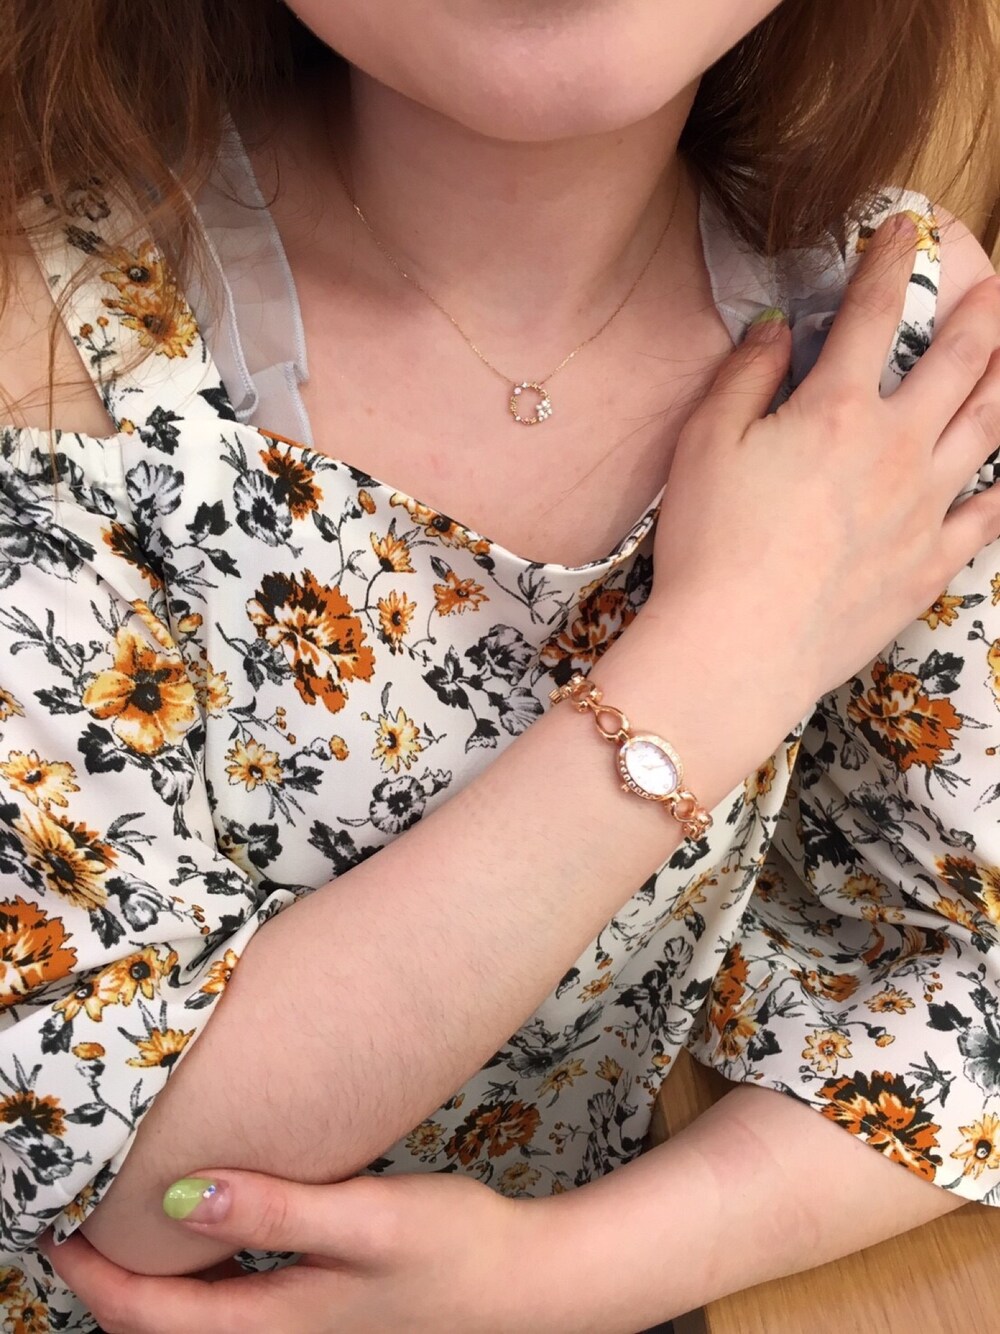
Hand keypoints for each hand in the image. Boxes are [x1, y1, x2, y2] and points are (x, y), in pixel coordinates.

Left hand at [42, 1170, 556, 1333]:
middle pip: (164, 1330)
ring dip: (153, 1283)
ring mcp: (305, 1332)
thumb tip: (178, 1195)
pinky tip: (214, 1231)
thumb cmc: (455, 1250)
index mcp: (277, 1324)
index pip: (152, 1318)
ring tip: (129, 1226)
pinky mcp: (326, 1314)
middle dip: (110, 1287)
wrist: (527, 1287)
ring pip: (199, 1321)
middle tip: (79, 1226)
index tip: (58, 1231)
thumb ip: (275, 1207)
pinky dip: (202, 1277)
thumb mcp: (366, 1220)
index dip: (95, 1280)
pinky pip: (235, 1306)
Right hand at [652, 214, 999, 711]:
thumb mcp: (704, 443)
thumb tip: (775, 328)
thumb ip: (745, 376)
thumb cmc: (709, 544)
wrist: (737, 647)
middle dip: (982, 308)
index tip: (905, 226)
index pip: (874, 312)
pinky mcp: (930, 563)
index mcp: (837, 409)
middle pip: (959, 359)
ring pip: (990, 425)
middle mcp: (897, 446)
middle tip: (993, 283)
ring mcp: (924, 506)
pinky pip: (987, 515)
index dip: (892, 259)